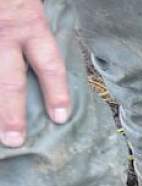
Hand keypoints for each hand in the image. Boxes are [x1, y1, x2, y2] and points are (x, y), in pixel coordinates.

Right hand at [0, 0, 70, 147]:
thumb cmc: (19, 0)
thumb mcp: (34, 12)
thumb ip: (39, 38)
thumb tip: (50, 74)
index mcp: (31, 27)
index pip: (48, 64)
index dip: (56, 92)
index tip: (60, 118)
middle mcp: (5, 34)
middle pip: (9, 81)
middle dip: (12, 113)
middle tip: (15, 141)